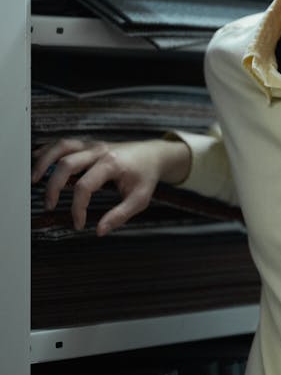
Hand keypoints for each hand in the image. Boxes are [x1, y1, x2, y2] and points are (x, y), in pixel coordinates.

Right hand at [31, 136, 190, 235]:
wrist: (153, 154)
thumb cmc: (146, 176)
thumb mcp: (140, 199)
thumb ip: (120, 215)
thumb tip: (99, 231)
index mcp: (112, 163)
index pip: (85, 186)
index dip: (78, 208)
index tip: (78, 223)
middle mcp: (99, 150)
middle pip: (67, 164)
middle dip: (54, 186)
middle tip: (50, 205)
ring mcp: (93, 145)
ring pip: (63, 147)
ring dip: (45, 161)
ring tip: (33, 179)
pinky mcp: (89, 144)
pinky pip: (65, 143)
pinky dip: (49, 149)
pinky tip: (37, 158)